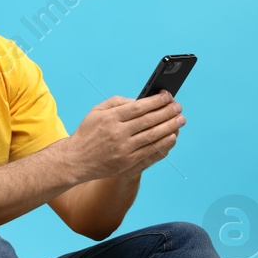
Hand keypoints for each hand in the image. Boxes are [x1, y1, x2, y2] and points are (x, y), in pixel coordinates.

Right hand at [65, 91, 183, 181]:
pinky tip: (172, 136)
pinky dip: (164, 143)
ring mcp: (123, 148)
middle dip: (167, 112)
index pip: (138, 107)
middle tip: (178, 107)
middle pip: (148, 120)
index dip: (155, 101)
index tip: (167, 96)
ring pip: (152, 135)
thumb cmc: (87, 133)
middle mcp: (117, 132)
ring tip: (180, 120)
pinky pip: (150, 151)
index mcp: (110, 118)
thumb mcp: (95, 112)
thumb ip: (116, 102)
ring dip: (170, 126)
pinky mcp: (127, 162)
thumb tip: (139, 100)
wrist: (76, 160)